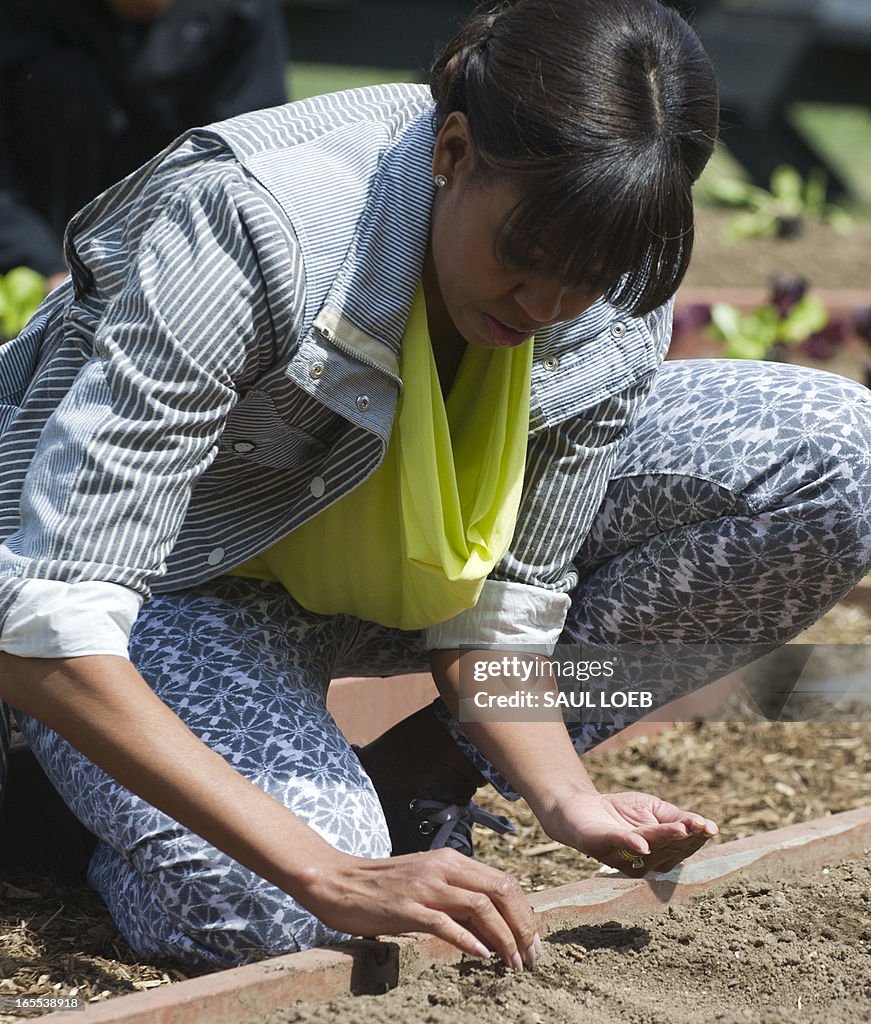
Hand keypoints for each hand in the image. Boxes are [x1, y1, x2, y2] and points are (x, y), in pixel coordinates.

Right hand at [303, 847, 540, 969]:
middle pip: (500, 890)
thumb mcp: (426, 882)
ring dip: (503, 937)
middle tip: (531, 956)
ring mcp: (424, 886)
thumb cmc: (382, 886)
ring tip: (513, 963)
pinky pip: (445, 923)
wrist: (338, 881)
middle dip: (523, 925)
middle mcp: (442, 867)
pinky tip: (482, 956)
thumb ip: (456, 894)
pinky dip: (468, 940)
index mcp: (450, 859)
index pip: (503, 881)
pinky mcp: (405, 907)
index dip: (524, 912)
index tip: (532, 940)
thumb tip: (491, 923)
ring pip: (480, 906)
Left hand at [539, 790, 717, 876]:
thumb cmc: (622, 812)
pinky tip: (642, 843)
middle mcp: (641, 862)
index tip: (710, 828)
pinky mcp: (599, 844)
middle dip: (684, 837)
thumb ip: (677, 818)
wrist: (581, 805)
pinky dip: (630, 843)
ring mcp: (621, 856)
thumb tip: (705, 826)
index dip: (696, 838)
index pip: (682, 848)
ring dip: (664, 838)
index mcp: (658, 855)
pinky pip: (617, 844)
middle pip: (668, 848)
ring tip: (682, 829)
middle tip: (699, 826)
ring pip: (648, 846)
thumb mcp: (654, 809)